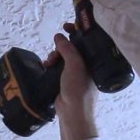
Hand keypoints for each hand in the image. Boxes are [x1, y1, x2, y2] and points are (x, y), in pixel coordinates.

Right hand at [44, 23, 98, 139]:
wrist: (72, 113)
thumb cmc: (78, 88)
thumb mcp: (74, 65)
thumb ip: (67, 49)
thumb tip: (59, 36)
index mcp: (93, 60)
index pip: (86, 40)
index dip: (76, 31)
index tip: (66, 26)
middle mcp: (85, 64)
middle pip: (71, 47)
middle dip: (60, 47)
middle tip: (55, 54)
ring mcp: (75, 72)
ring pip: (62, 56)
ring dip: (54, 56)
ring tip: (49, 63)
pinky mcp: (65, 79)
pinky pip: (57, 66)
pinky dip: (51, 64)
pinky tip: (46, 67)